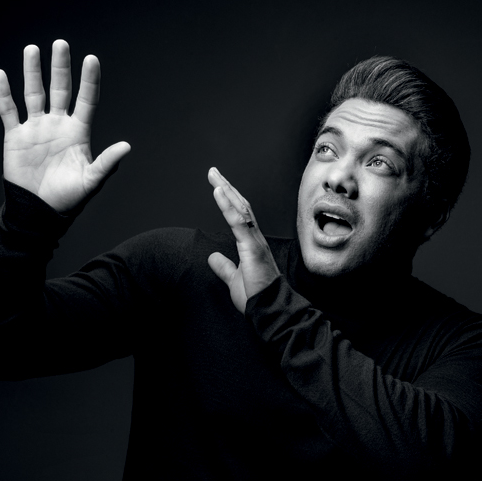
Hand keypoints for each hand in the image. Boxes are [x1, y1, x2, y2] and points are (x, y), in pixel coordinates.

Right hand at [0, 40, 130, 211]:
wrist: (40, 210)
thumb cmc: (69, 198)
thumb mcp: (91, 181)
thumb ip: (107, 163)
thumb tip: (126, 146)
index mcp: (78, 132)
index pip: (86, 100)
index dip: (89, 80)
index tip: (91, 59)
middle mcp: (58, 125)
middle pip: (60, 89)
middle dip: (60, 67)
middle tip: (61, 44)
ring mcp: (36, 128)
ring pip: (34, 93)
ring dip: (32, 72)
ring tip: (32, 49)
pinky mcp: (16, 136)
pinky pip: (9, 110)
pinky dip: (3, 94)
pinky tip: (1, 75)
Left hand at [207, 168, 280, 313]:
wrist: (269, 309)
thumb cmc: (257, 297)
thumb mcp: (234, 279)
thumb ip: (225, 267)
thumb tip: (212, 257)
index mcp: (252, 244)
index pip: (240, 216)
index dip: (228, 199)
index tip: (218, 186)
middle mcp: (256, 239)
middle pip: (240, 206)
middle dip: (226, 187)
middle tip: (213, 172)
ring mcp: (255, 241)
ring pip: (240, 209)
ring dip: (226, 190)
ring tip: (214, 175)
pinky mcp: (252, 247)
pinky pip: (238, 221)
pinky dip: (227, 205)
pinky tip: (218, 192)